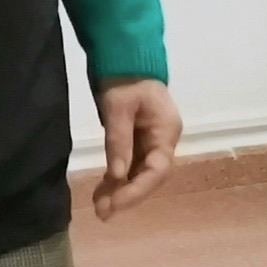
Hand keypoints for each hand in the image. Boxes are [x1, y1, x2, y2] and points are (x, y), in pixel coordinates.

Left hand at [93, 79, 181, 220]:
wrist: (122, 53)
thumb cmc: (123, 76)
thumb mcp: (118, 105)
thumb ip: (119, 139)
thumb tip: (117, 175)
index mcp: (166, 132)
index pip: (156, 170)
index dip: (136, 190)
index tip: (115, 204)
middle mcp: (162, 140)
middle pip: (148, 176)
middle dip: (126, 195)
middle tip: (103, 212)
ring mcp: (150, 139)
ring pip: (137, 172)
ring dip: (119, 189)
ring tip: (100, 207)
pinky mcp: (136, 137)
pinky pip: (129, 163)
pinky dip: (116, 176)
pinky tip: (103, 189)